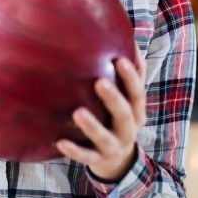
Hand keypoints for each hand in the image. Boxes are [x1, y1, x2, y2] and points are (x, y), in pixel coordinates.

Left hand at [56, 45, 146, 181]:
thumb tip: (129, 37)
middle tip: (99, 82)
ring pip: (104, 138)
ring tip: (78, 112)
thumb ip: (131, 72)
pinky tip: (59, 141)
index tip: (119, 60)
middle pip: (124, 114)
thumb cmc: (119, 117)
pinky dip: (74, 150)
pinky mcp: (98, 160)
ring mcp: (114, 147)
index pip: (137, 92)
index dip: (131, 77)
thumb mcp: (129, 99)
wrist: (119, 160)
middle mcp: (129, 130)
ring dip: (92, 126)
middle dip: (113, 98)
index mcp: (136, 111)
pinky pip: (86, 156)